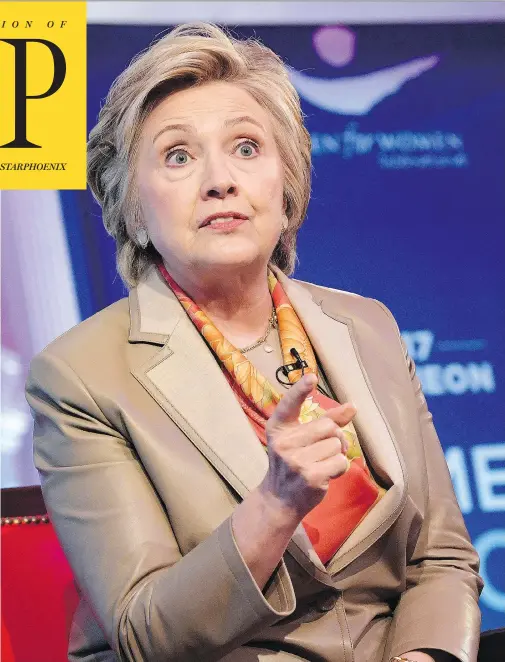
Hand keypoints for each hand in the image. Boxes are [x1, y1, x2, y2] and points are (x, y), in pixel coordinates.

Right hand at [260, 373, 356, 521]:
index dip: (300, 390)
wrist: (280, 499)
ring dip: (335, 455)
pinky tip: (324, 475)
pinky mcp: (310, 476)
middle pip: (328, 427)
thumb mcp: (302, 438)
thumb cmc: (294, 462)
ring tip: (320, 465)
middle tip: (322, 451)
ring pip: (336, 445)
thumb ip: (326, 420)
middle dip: (333, 438)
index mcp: (278, 427)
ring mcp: (296, 460)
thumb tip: (353, 406)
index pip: (289, 404)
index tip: (311, 377)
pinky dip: (339, 469)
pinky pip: (340, 462)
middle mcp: (283, 442)